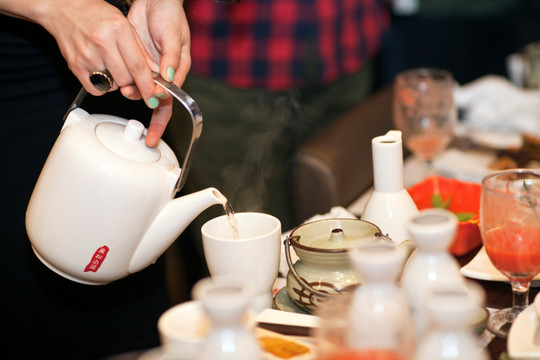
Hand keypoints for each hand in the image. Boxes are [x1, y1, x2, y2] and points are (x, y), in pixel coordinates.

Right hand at [4, 0, 189, 146]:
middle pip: (126, 79)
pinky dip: (102, 86)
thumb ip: (141, 49)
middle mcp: (102, 42)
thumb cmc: (95, 14)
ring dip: (117, 82)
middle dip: (132, 81)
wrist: (63, 7)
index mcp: (118, 29)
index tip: (153, 98)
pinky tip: (101, 72)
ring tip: (112, 65)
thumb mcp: (124, 24)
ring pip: (113, 85)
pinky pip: (96, 89)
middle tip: (129, 72)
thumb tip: (154, 72)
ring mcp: (87, 55)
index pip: (138, 66)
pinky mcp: (75, 65)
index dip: (147, 85)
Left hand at [126, 0, 190, 146]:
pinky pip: (127, 75)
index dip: (161, 122)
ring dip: (130, 90)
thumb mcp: (173, 36)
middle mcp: (162, 74)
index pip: (170, 103)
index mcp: (176, 71)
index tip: (153, 137)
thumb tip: (167, 80)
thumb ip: (169, 58)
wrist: (154, 0)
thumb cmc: (170, 15)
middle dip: (144, 112)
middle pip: (154, 102)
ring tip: (123, 84)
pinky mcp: (133, 59)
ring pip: (138, 89)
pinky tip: (117, 76)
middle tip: (134, 110)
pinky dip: (122, 78)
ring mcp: (147, 68)